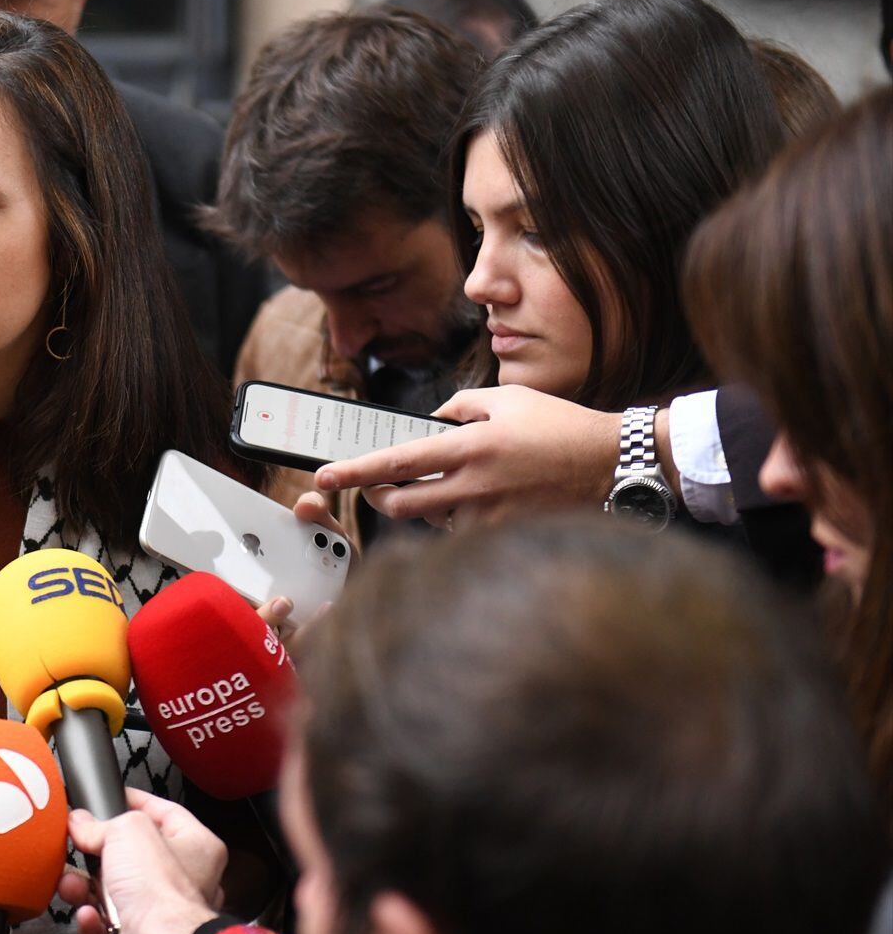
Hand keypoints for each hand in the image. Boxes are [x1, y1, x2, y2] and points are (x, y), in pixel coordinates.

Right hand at [57, 798, 223, 933]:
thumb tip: (81, 824)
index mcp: (195, 847)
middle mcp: (181, 880)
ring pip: (110, 893)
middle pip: (129, 856)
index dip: (136, 801)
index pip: (165, 813)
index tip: (111, 795)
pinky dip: (91, 921)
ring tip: (72, 885)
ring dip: (84, 889)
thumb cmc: (161, 890)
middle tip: (78, 845)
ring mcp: (157, 913)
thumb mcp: (127, 831)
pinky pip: (103, 926)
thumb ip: (101, 823)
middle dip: (96, 854)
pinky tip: (89, 915)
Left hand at [312, 386, 618, 530]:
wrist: (611, 464)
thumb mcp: (507, 398)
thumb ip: (459, 407)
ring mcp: (489, 516)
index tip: (322, 475)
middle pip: (400, 506)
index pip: (396, 463)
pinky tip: (477, 498)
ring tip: (444, 483)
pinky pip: (462, 531)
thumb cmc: (559, 426)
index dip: (354, 471)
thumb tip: (427, 421)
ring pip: (430, 521)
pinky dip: (456, 517)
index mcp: (469, 446)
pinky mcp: (505, 534)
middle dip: (378, 498)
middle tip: (375, 486)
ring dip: (423, 506)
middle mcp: (474, 486)